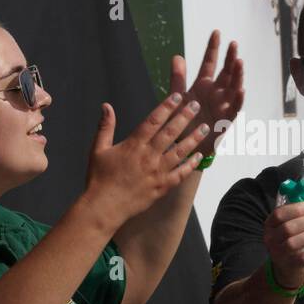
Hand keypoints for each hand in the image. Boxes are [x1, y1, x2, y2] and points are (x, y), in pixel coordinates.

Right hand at [83, 94, 208, 226]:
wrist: (104, 207)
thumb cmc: (98, 178)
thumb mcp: (97, 149)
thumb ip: (105, 127)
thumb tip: (106, 106)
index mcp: (133, 145)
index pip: (153, 121)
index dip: (166, 107)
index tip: (178, 96)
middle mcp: (148, 156)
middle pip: (170, 133)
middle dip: (185, 117)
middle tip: (197, 105)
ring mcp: (157, 172)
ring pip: (180, 152)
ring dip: (193, 138)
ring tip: (205, 127)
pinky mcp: (162, 187)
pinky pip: (180, 174)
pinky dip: (191, 165)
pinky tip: (200, 156)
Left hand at [170, 31, 243, 157]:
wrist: (183, 145)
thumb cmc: (182, 120)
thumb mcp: (178, 96)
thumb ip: (178, 78)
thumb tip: (177, 56)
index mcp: (203, 85)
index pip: (209, 63)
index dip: (213, 49)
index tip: (216, 32)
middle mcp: (215, 93)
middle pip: (225, 73)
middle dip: (230, 59)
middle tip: (234, 44)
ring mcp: (222, 105)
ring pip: (233, 88)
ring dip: (237, 76)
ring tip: (239, 62)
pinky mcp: (225, 120)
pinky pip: (234, 108)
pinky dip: (238, 100)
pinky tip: (241, 89)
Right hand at [263, 186, 303, 288]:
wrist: (286, 265)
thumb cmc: (291, 237)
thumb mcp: (295, 220)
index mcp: (269, 224)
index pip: (278, 214)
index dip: (296, 209)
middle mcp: (270, 239)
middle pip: (287, 228)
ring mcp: (278, 253)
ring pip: (293, 243)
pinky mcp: (289, 265)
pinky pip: (302, 257)